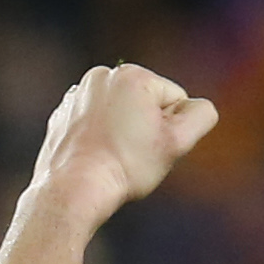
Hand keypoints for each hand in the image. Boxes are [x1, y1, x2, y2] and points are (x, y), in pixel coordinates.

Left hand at [31, 64, 217, 212]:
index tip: (152, 147)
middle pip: (144, 104)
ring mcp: (76, 95)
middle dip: (145, 128)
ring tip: (114, 157)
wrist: (74, 189)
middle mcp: (101, 76)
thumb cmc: (127, 166)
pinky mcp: (61, 116)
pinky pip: (93, 125)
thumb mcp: (177, 143)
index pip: (174, 99)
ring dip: (122, 133)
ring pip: (118, 114)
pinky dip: (98, 139)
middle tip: (134, 155)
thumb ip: (202, 116)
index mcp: (132, 74)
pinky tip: (95, 158)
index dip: (171, 128)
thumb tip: (200, 107)